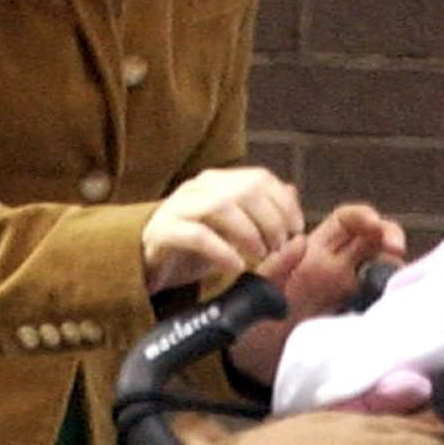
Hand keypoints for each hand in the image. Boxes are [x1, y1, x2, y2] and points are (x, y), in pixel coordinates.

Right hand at [140, 165, 303, 292]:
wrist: (147, 266)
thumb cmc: (195, 249)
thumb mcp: (235, 231)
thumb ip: (264, 213)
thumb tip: (292, 192)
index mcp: (218, 182)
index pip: (260, 178)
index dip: (284, 203)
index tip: (296, 230)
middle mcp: (198, 188)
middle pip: (244, 191)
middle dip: (270, 220)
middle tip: (279, 247)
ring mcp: (178, 207)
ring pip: (221, 206)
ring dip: (249, 232)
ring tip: (261, 255)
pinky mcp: (162, 232)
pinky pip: (197, 235)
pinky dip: (222, 250)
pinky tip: (236, 265)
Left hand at [259, 201, 407, 321]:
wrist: (255, 368)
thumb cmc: (252, 326)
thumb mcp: (257, 293)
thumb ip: (275, 265)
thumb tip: (301, 240)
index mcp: (313, 256)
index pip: (345, 222)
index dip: (362, 216)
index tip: (374, 226)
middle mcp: (336, 272)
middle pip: (372, 240)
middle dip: (390, 235)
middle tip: (397, 250)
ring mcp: (349, 298)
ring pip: (382, 270)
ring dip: (396, 269)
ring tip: (401, 280)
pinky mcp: (356, 324)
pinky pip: (381, 306)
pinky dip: (395, 301)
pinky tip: (397, 307)